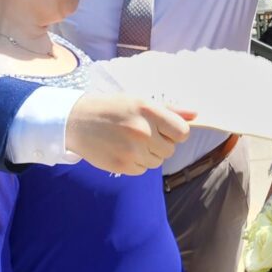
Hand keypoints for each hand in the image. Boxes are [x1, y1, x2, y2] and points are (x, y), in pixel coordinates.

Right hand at [65, 94, 192, 174]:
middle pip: (170, 149)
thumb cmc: (113, 108)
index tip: (164, 129)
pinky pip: (142, 170)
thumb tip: (195, 115)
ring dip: (148, 154)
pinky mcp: (121, 165)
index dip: (175, 132)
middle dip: (160, 143)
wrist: (76, 120)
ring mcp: (132, 150)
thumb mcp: (140, 101)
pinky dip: (135, 163)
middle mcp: (142, 130)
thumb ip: (170, 110)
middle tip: (141, 133)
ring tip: (129, 141)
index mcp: (148, 110)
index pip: (182, 132)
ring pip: (157, 161)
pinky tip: (121, 150)